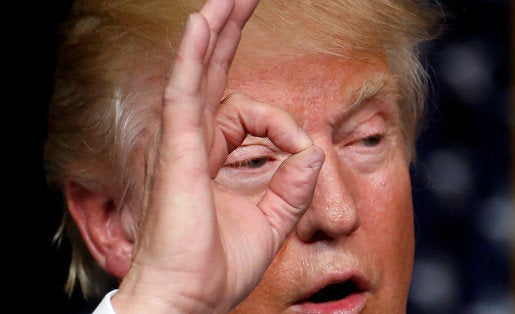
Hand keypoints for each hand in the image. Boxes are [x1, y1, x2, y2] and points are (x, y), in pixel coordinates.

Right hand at [111, 1, 323, 311]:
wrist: (191, 297)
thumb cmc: (219, 265)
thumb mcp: (273, 222)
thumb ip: (294, 185)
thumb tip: (313, 149)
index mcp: (215, 156)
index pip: (250, 115)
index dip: (284, 125)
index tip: (301, 153)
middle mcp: (195, 142)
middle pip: (215, 75)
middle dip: (230, 35)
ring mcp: (183, 142)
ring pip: (198, 73)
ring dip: (213, 31)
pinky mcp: (177, 149)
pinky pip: (185, 92)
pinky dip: (193, 57)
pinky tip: (203, 23)